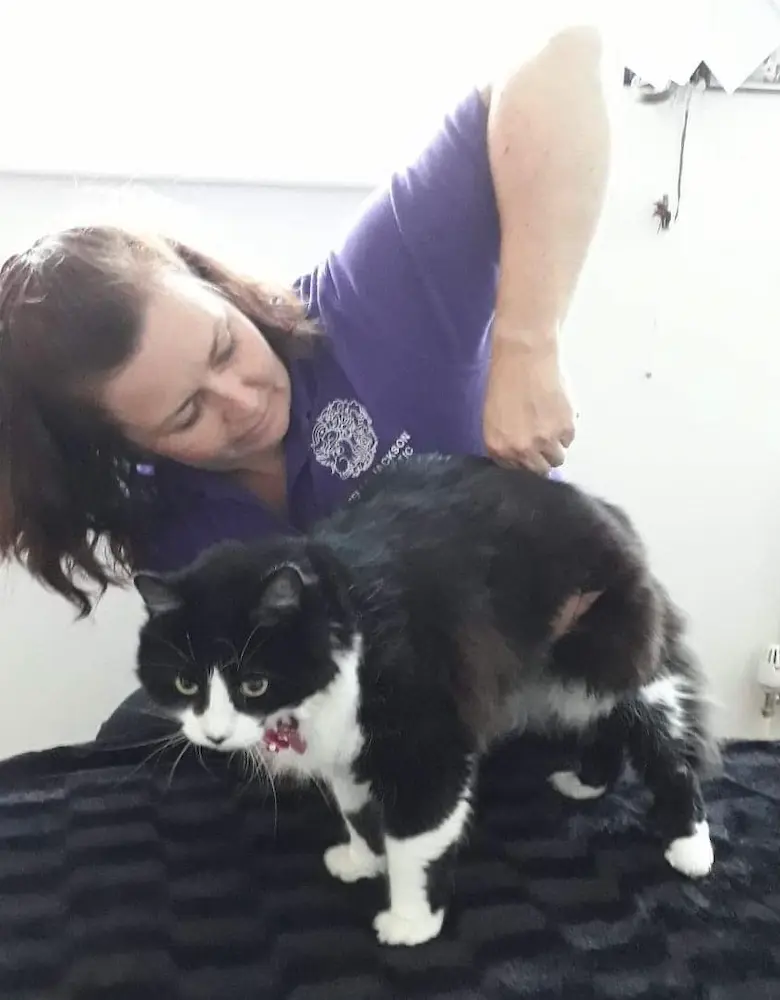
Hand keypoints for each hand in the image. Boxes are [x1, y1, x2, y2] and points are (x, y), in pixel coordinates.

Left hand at [483, 337, 574, 474]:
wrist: (525, 356)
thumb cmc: (507, 381)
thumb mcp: (495, 418)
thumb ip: (507, 442)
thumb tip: (524, 457)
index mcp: (498, 448)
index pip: (516, 471)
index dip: (525, 461)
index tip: (529, 451)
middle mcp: (520, 450)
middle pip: (539, 471)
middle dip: (542, 457)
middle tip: (543, 438)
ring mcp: (544, 442)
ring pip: (557, 459)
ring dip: (556, 445)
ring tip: (550, 422)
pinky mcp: (565, 429)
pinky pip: (569, 440)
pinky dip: (566, 428)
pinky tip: (557, 409)